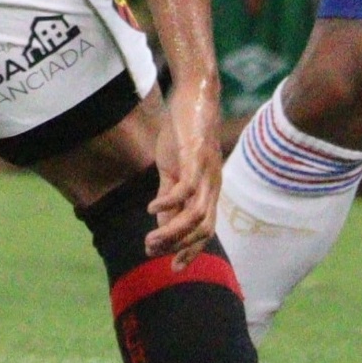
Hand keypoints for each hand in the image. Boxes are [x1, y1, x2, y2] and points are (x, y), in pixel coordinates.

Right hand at [148, 82, 226, 258]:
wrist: (195, 95)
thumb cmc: (184, 133)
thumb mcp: (174, 168)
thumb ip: (169, 196)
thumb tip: (160, 223)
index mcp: (209, 190)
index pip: (206, 230)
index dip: (191, 251)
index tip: (173, 268)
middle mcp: (212, 185)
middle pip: (203, 228)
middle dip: (179, 246)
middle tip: (152, 252)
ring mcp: (206, 171)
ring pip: (195, 214)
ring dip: (172, 231)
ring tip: (149, 239)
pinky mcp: (195, 156)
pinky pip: (185, 187)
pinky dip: (168, 202)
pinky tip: (150, 207)